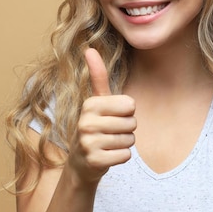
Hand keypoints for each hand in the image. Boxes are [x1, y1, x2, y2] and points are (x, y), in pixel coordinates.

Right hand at [67, 48, 136, 184]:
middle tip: (110, 133)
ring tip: (108, 144)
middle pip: (132, 123)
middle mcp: (86, 122)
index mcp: (90, 104)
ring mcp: (89, 142)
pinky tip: (108, 155)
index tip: (112, 116)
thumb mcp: (96, 101)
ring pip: (130, 140)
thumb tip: (89, 48)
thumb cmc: (95, 126)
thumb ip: (97, 76)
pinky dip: (121, 157)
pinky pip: (126, 155)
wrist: (81, 162)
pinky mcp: (95, 161)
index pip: (130, 104)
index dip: (127, 112)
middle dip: (126, 129)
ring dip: (124, 143)